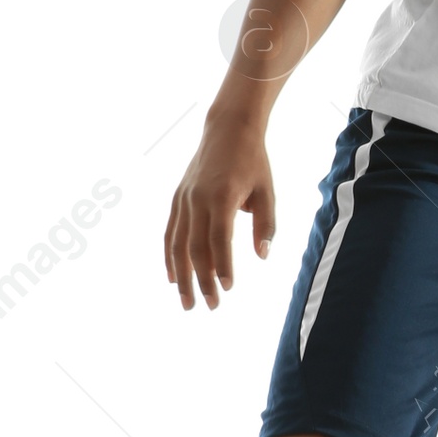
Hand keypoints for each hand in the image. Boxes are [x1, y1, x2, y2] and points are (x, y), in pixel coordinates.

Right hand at [164, 115, 275, 309]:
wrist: (227, 129)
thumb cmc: (253, 162)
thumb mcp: (267, 191)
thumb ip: (266, 224)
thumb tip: (262, 255)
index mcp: (222, 197)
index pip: (219, 239)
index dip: (222, 266)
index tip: (228, 288)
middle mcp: (198, 199)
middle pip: (195, 248)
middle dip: (201, 280)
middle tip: (210, 306)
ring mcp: (184, 199)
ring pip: (177, 244)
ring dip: (182, 276)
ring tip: (188, 302)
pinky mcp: (178, 198)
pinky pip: (170, 233)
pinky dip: (170, 256)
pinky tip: (174, 277)